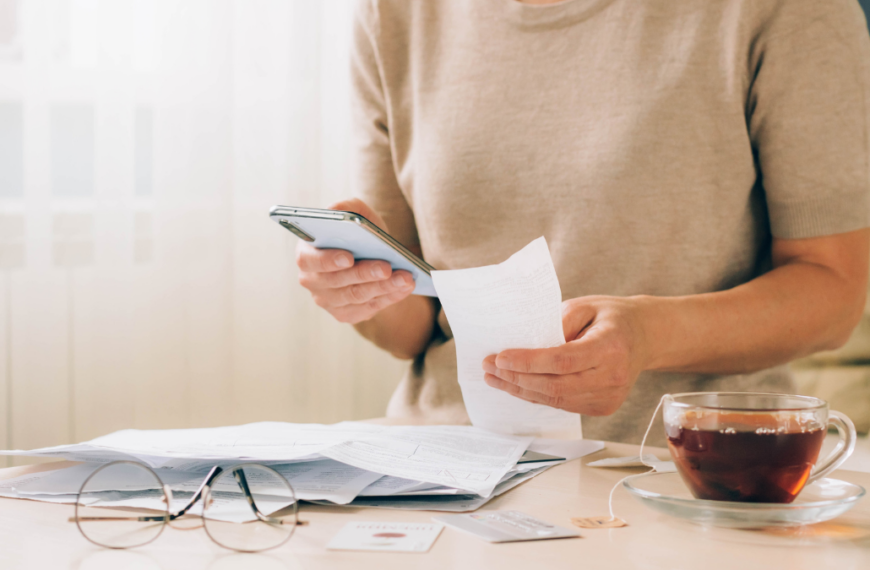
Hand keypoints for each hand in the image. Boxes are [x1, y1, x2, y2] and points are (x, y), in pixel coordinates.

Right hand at [296, 198, 415, 323]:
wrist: (371, 260)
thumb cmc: (359, 236)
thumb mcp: (357, 217)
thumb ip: (347, 208)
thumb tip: (336, 210)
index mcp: (307, 252)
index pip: (310, 259)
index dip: (328, 260)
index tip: (349, 257)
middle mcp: (312, 280)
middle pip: (338, 281)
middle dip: (365, 274)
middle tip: (387, 268)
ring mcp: (327, 300)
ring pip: (356, 296)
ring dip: (383, 287)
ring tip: (405, 277)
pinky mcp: (345, 314)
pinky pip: (368, 308)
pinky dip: (390, 297)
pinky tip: (405, 287)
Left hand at [482, 296, 650, 415]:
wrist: (646, 336)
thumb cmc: (612, 317)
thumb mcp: (585, 306)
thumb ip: (557, 323)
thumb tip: (525, 345)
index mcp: (611, 348)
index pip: (562, 361)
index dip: (528, 362)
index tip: (499, 357)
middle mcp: (612, 378)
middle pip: (555, 386)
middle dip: (516, 379)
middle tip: (488, 367)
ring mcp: (609, 397)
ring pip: (556, 400)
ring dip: (520, 390)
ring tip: (494, 378)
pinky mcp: (602, 407)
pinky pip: (562, 404)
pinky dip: (537, 395)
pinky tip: (516, 385)